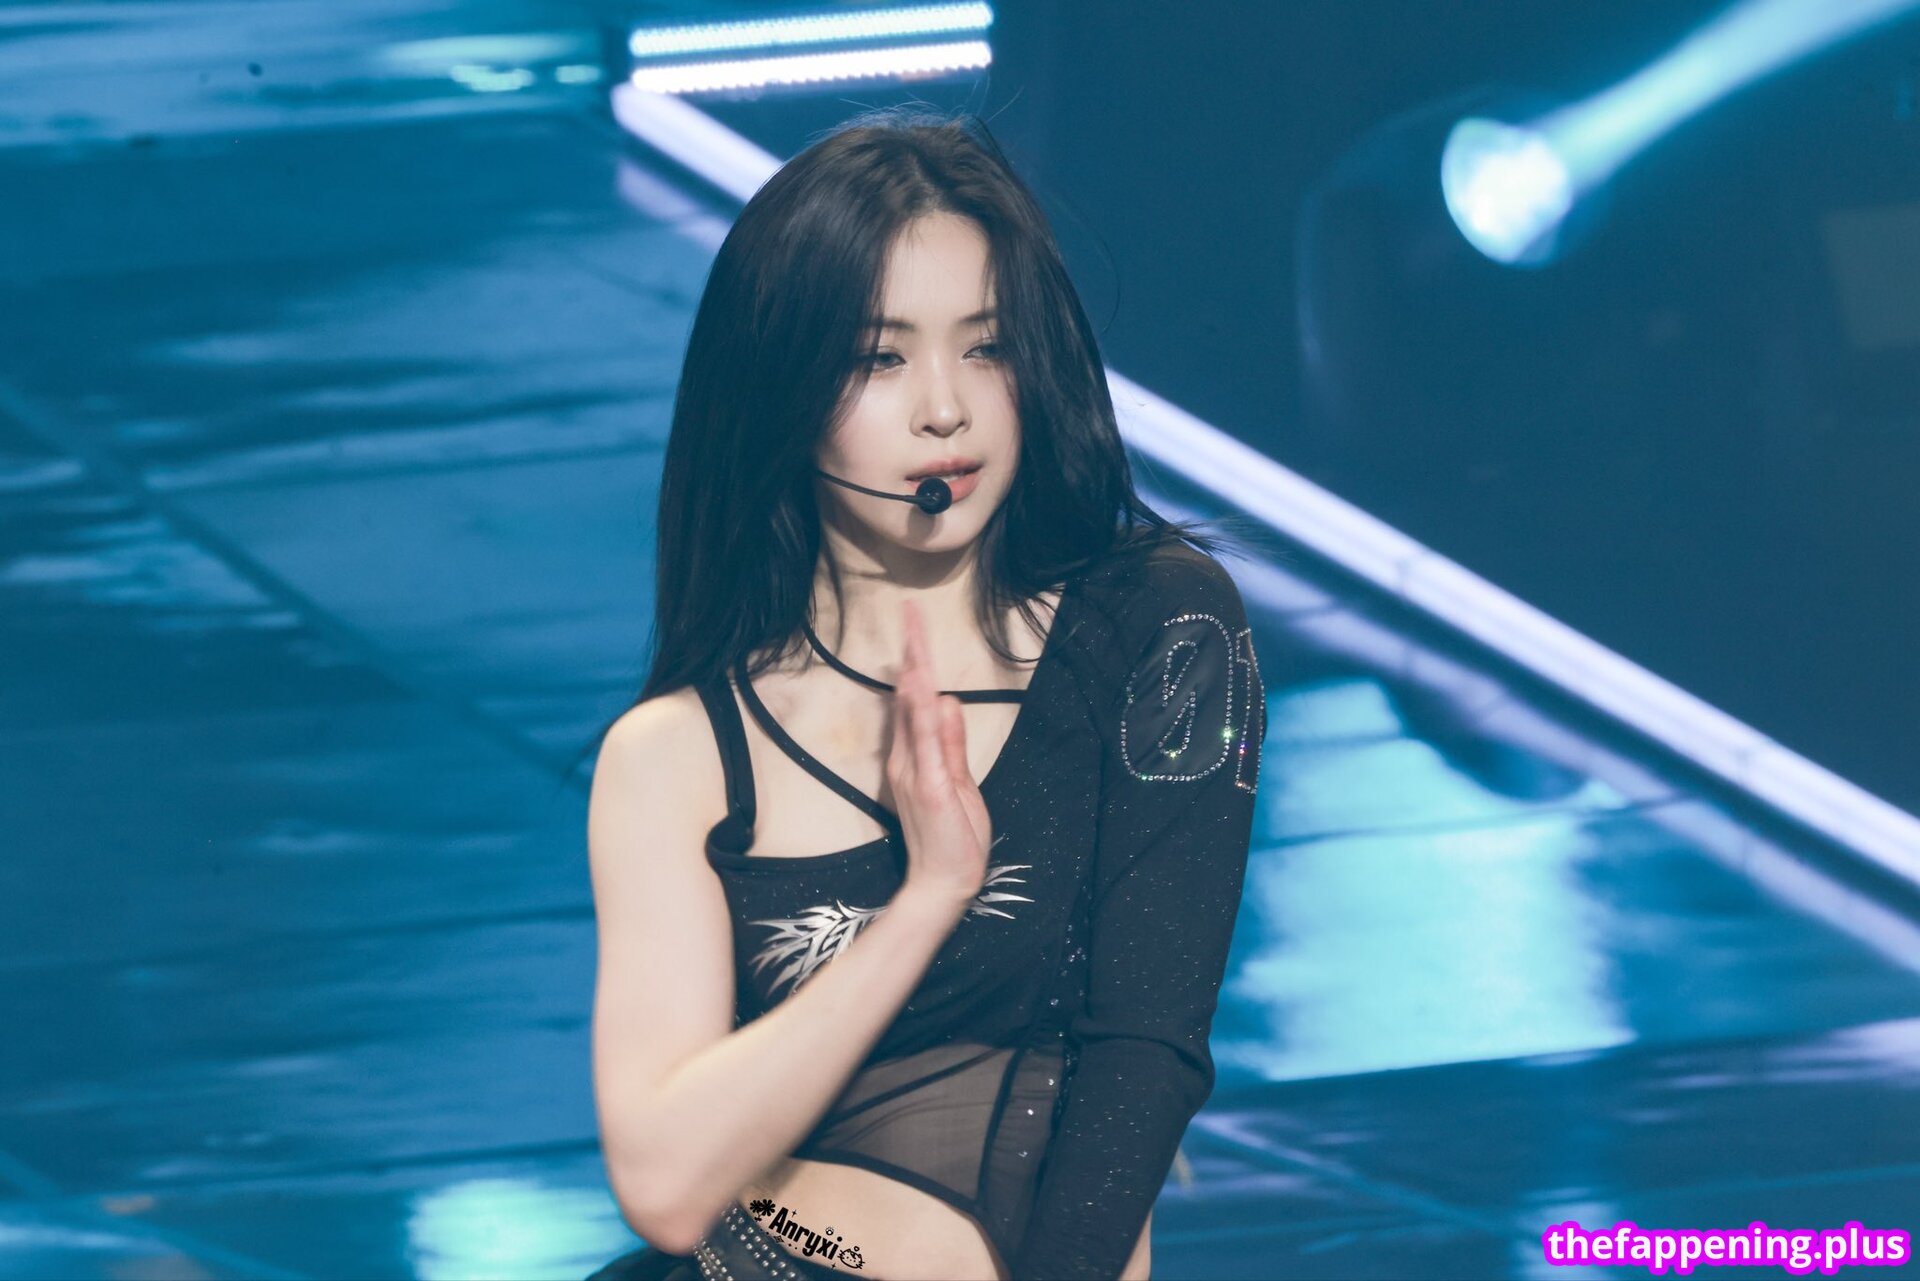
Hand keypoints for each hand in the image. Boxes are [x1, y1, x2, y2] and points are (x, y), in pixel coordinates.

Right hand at [887, 598, 992, 912]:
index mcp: (913, 758)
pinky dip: (920, 711)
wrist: (943, 884)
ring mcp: (915, 771)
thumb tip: (945, 700)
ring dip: (914, 670)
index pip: (913, 701)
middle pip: (908, 696)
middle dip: (913, 652)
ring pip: (913, 711)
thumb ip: (950, 742)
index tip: (916, 628)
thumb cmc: (952, 838)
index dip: (916, 662)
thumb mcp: (958, 782)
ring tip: (914, 632)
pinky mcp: (930, 785)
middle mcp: (907, 759)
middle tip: (910, 610)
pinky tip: (920, 685)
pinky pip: (924, 741)